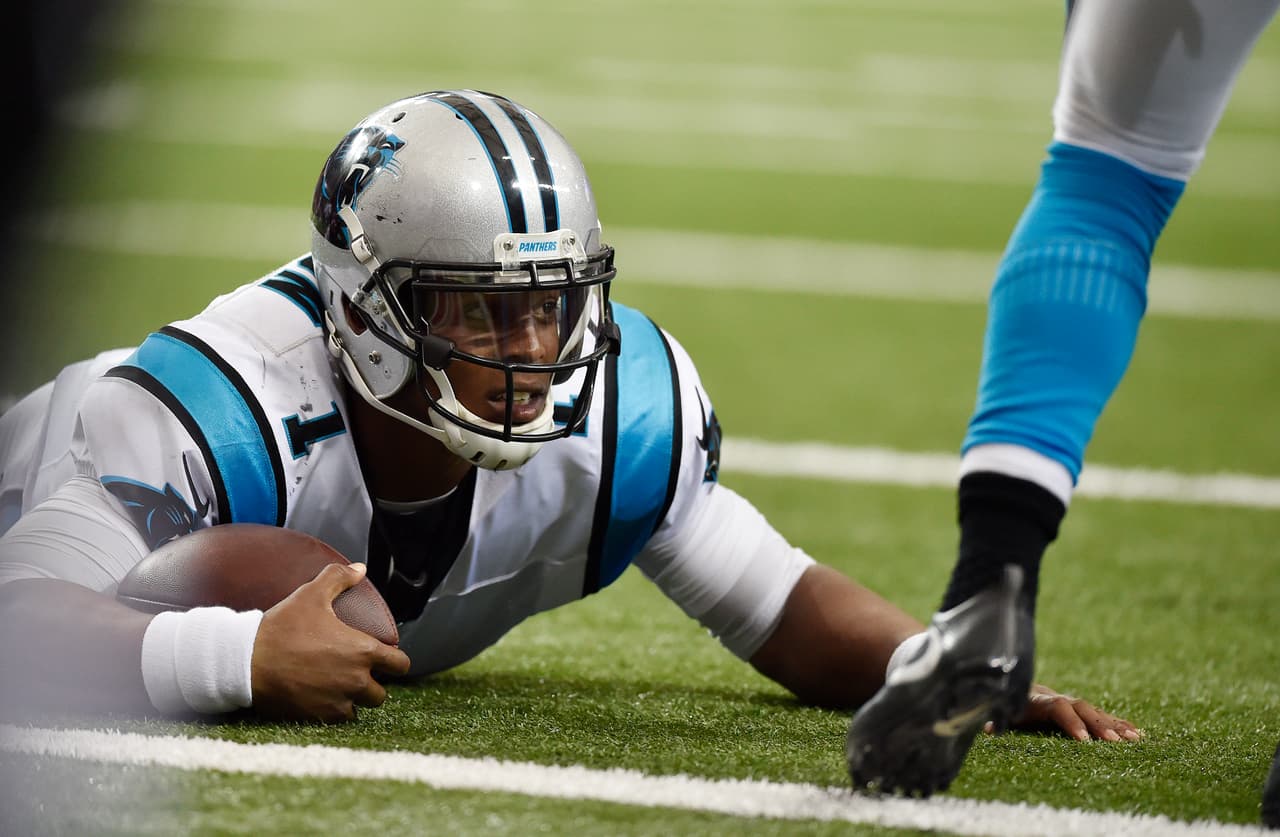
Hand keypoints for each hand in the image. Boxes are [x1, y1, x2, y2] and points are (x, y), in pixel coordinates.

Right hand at [250, 562, 411, 721]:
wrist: (246, 662)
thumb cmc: (282, 628)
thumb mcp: (311, 594)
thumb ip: (338, 578)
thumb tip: (360, 570)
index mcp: (362, 652)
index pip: (400, 664)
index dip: (396, 660)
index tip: (388, 657)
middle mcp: (355, 680)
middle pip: (380, 692)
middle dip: (374, 683)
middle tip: (361, 673)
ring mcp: (337, 702)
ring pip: (360, 708)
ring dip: (355, 700)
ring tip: (343, 688)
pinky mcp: (318, 717)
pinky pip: (338, 719)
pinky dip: (335, 711)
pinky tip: (325, 699)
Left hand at [990, 683, 1142, 741]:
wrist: (1012, 687)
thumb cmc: (1002, 708)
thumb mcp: (994, 713)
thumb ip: (992, 719)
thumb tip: (986, 729)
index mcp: (1035, 700)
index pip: (1056, 707)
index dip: (1070, 722)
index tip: (1083, 740)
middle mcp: (1056, 698)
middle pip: (1080, 708)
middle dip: (1097, 724)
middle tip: (1114, 742)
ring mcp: (1070, 703)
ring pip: (1094, 711)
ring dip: (1114, 724)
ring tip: (1134, 739)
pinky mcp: (1079, 710)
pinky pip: (1101, 715)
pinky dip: (1119, 724)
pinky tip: (1137, 735)